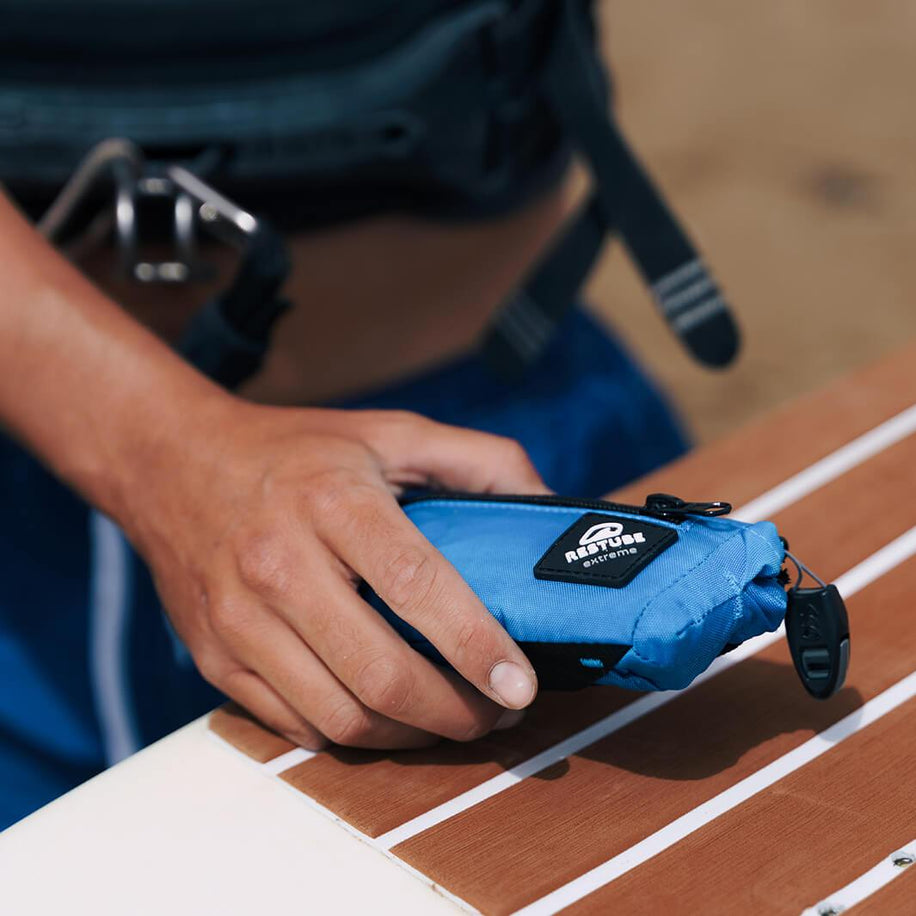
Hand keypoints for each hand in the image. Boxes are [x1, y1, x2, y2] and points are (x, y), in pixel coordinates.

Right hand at [123, 401, 545, 749]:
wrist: (173, 464)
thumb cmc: (297, 451)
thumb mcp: (391, 432)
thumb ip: (480, 459)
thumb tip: (551, 505)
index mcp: (332, 501)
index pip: (417, 585)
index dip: (478, 645)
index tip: (521, 685)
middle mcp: (279, 563)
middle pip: (380, 672)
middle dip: (453, 712)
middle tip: (495, 713)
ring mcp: (239, 619)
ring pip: (340, 715)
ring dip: (409, 735)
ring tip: (447, 720)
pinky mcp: (214, 658)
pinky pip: (294, 725)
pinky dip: (351, 734)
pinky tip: (383, 715)